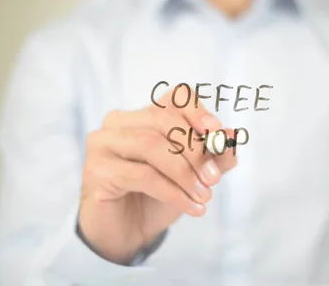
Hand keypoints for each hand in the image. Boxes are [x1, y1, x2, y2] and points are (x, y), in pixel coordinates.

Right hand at [78, 89, 237, 263]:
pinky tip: (190, 207)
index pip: (174, 97)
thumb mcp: (193, 175)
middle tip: (214, 179)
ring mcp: (103, 143)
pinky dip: (172, 192)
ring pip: (151, 145)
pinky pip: (142, 175)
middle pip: (163, 120)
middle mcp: (119, 122)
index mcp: (144, 115)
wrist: (128, 232)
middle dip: (194, 150)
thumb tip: (231, 136)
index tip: (217, 135)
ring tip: (203, 196)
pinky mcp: (97, 170)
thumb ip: (213, 156)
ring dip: (184, 173)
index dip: (198, 112)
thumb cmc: (157, 197)